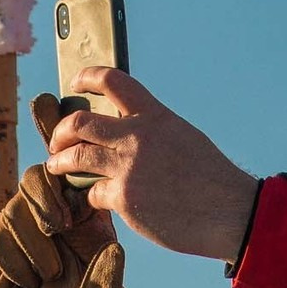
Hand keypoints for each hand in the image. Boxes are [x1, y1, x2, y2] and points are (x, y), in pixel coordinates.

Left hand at [44, 68, 261, 264]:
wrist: (230, 211)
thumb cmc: (211, 178)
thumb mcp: (182, 136)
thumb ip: (151, 130)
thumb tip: (123, 131)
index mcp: (154, 116)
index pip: (112, 81)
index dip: (87, 76)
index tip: (74, 81)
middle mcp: (137, 136)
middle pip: (79, 122)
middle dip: (60, 131)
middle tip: (57, 141)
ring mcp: (128, 167)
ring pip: (75, 157)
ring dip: (60, 162)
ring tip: (56, 166)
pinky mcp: (124, 198)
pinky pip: (92, 194)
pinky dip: (92, 197)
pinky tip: (97, 200)